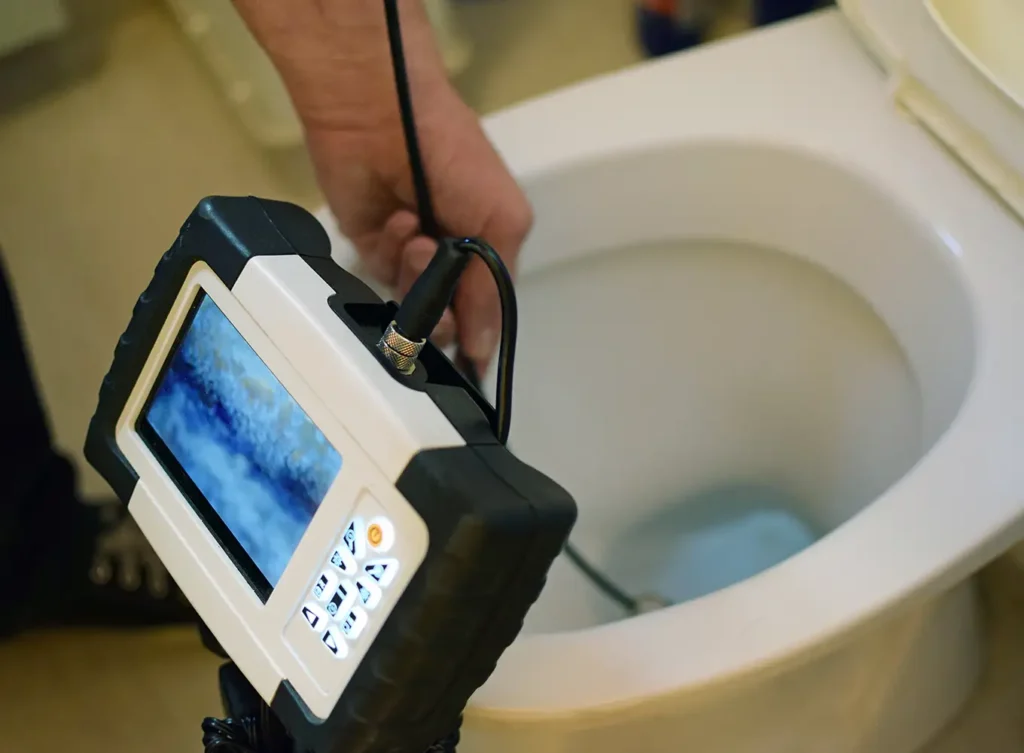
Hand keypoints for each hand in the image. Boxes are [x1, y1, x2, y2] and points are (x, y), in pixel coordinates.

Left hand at [232, 0, 529, 371]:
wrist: (383, 116)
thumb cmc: (455, 159)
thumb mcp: (500, 221)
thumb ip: (492, 290)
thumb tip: (481, 351)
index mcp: (486, 250)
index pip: (484, 313)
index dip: (476, 339)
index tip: (467, 364)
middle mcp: (449, 259)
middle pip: (446, 319)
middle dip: (444, 310)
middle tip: (438, 281)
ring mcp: (408, 256)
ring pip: (412, 306)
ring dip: (417, 275)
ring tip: (419, 237)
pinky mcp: (370, 248)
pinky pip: (380, 279)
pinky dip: (392, 252)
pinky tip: (398, 221)